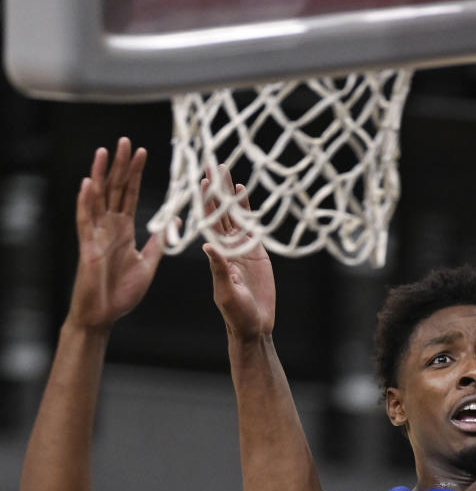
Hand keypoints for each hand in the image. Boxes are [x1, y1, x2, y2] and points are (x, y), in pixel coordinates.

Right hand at [67, 139, 164, 331]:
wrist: (104, 314)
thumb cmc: (122, 292)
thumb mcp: (148, 264)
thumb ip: (159, 243)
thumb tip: (176, 222)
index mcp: (124, 230)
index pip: (130, 195)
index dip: (135, 174)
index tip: (143, 152)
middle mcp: (109, 227)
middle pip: (115, 190)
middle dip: (121, 166)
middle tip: (127, 141)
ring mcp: (96, 234)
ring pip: (98, 198)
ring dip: (101, 175)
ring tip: (105, 152)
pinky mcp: (87, 245)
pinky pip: (85, 220)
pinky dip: (86, 201)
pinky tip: (89, 183)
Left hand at [202, 168, 275, 338]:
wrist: (254, 326)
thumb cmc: (237, 315)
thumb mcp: (226, 293)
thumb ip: (219, 270)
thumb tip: (207, 246)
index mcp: (215, 255)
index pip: (207, 222)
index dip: (205, 202)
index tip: (203, 181)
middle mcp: (225, 247)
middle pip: (218, 212)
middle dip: (215, 189)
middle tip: (212, 164)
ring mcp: (240, 248)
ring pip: (233, 215)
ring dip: (229, 194)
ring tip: (227, 171)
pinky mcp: (256, 252)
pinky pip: (250, 226)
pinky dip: (247, 208)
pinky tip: (243, 191)